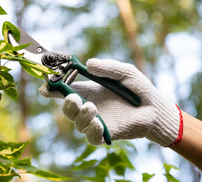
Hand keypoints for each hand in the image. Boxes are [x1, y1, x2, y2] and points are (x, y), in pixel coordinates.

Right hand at [39, 58, 182, 145]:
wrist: (155, 107)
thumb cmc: (139, 88)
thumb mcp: (124, 71)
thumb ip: (107, 67)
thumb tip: (88, 65)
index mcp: (89, 90)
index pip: (65, 90)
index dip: (52, 88)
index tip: (46, 86)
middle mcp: (89, 105)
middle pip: (67, 108)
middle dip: (65, 104)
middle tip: (74, 98)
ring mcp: (96, 121)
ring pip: (77, 123)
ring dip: (80, 116)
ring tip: (92, 108)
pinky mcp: (106, 134)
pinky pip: (91, 138)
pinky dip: (90, 131)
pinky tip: (97, 123)